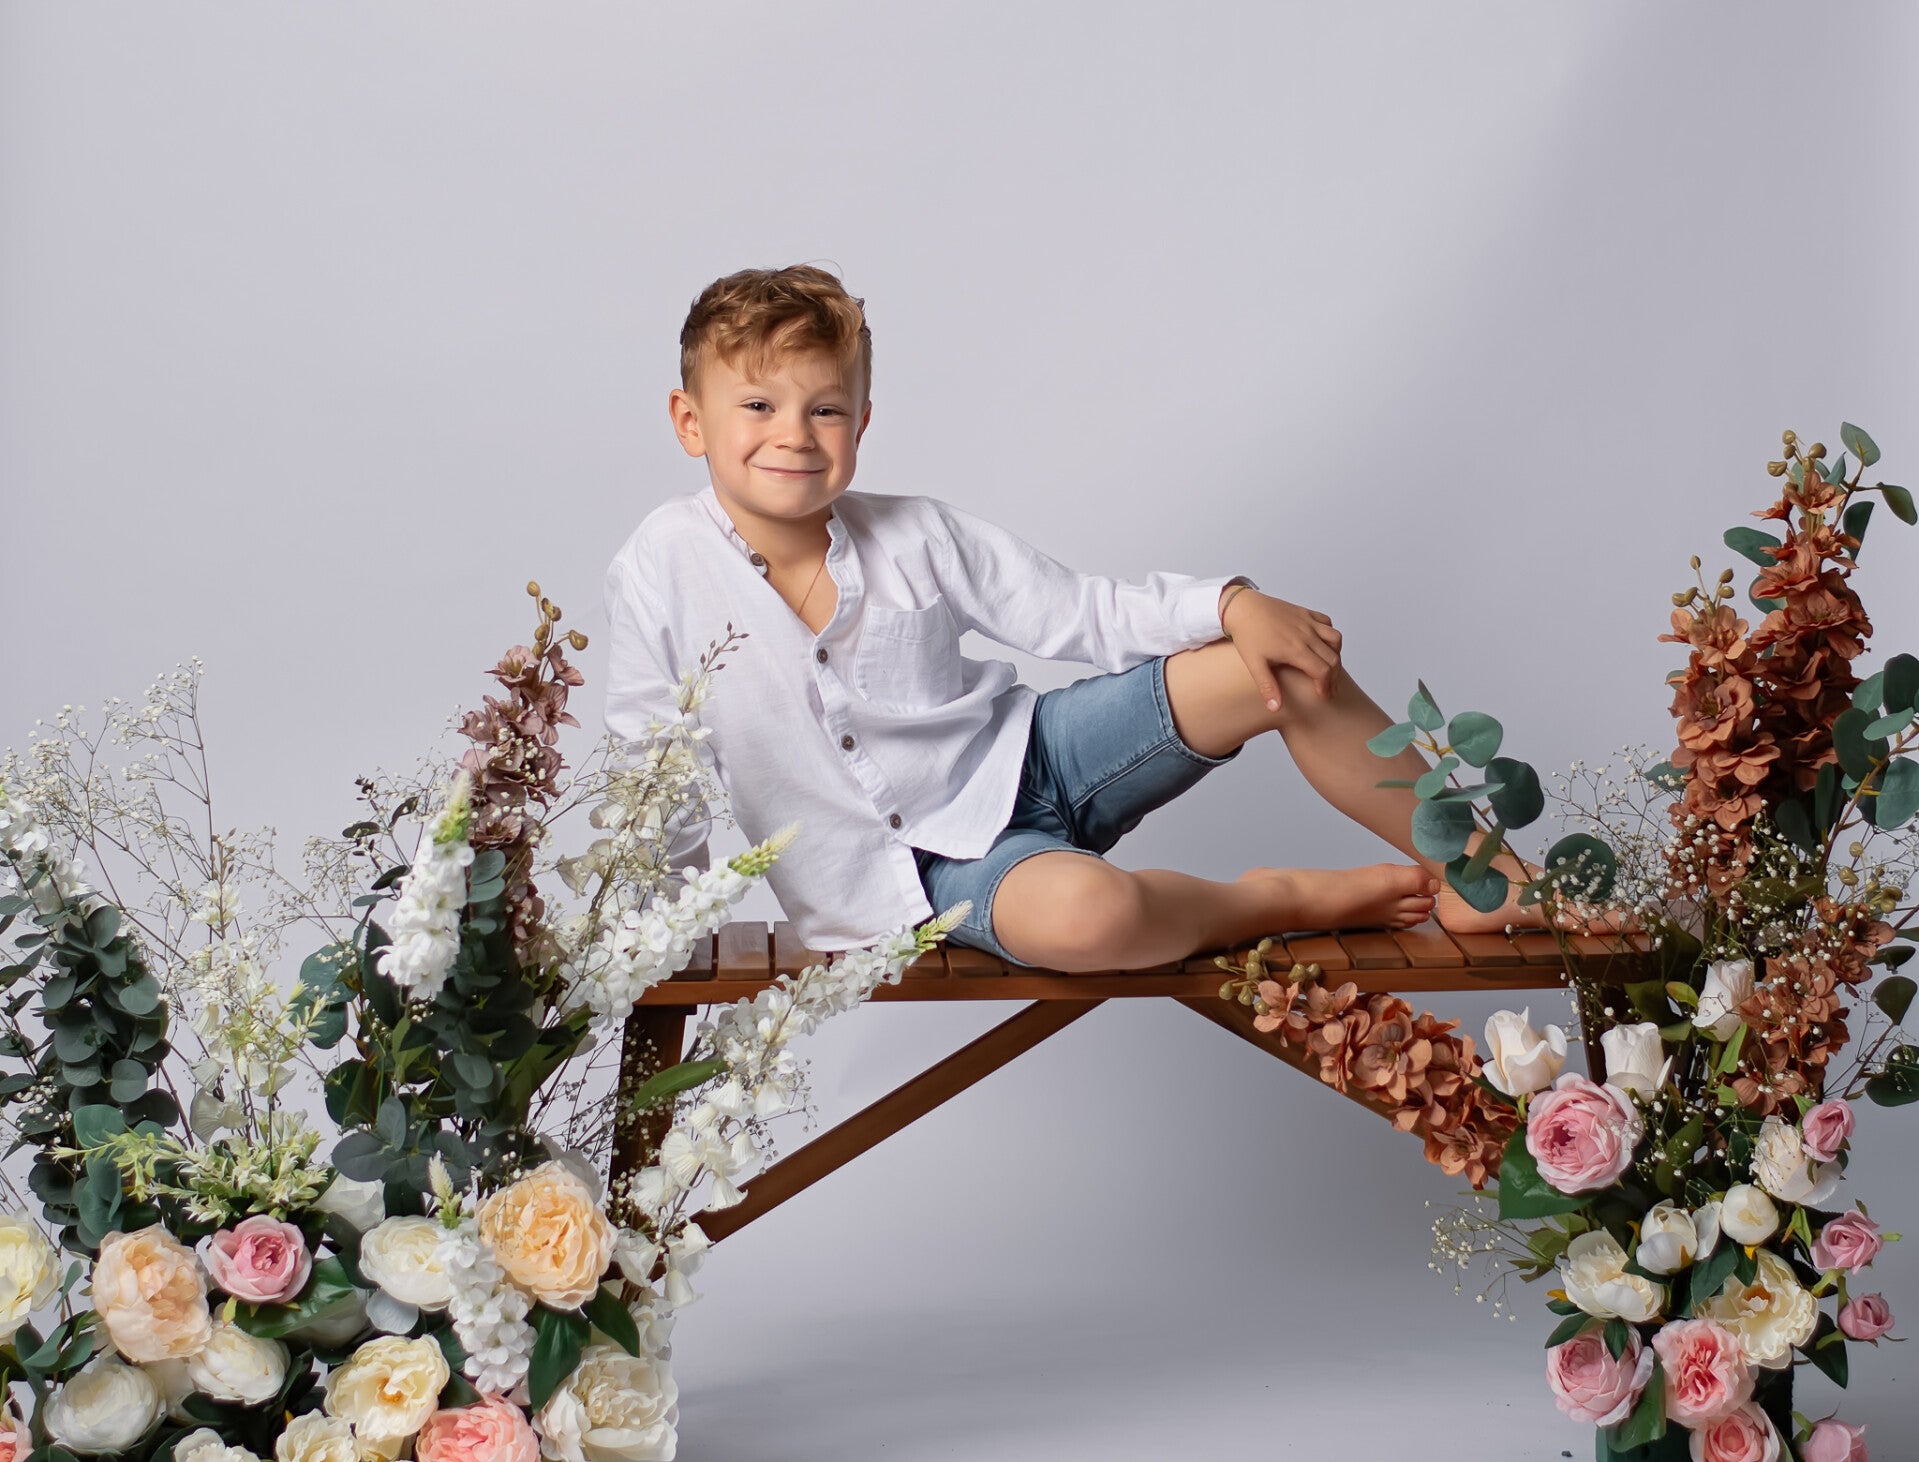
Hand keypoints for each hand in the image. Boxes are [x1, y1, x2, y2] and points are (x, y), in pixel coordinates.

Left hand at [1220, 586, 1341, 709]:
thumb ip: (1267, 686)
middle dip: (1334, 677)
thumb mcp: (1254, 664)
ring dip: (1335, 655)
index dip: (1326, 687)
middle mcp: (1306, 635)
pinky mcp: (1305, 613)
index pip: (1323, 671)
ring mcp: (1307, 622)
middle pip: (1333, 659)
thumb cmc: (1247, 635)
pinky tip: (1321, 644)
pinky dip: (1329, 635)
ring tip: (1328, 667)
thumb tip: (1275, 708)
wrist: (1242, 607)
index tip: (1323, 696)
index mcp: (1296, 650)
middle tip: (1328, 689)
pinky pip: (1326, 622)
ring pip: (1335, 639)